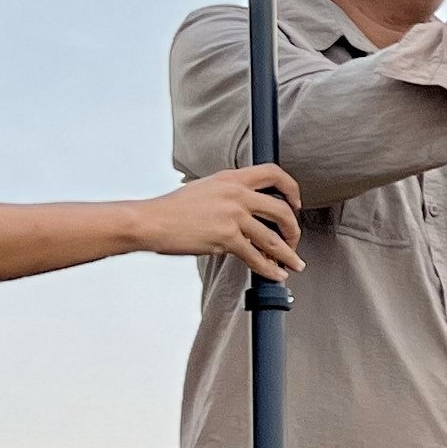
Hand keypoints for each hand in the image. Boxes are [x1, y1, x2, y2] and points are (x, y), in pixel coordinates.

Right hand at [134, 163, 300, 277]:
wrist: (151, 221)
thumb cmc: (172, 209)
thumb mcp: (205, 188)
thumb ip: (228, 193)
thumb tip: (246, 207)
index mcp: (231, 178)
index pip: (273, 173)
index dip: (291, 188)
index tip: (295, 203)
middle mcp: (236, 194)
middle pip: (281, 210)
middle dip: (293, 230)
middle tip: (294, 241)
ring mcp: (233, 216)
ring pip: (273, 237)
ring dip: (288, 254)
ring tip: (295, 264)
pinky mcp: (226, 237)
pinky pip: (256, 256)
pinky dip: (269, 268)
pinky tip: (275, 274)